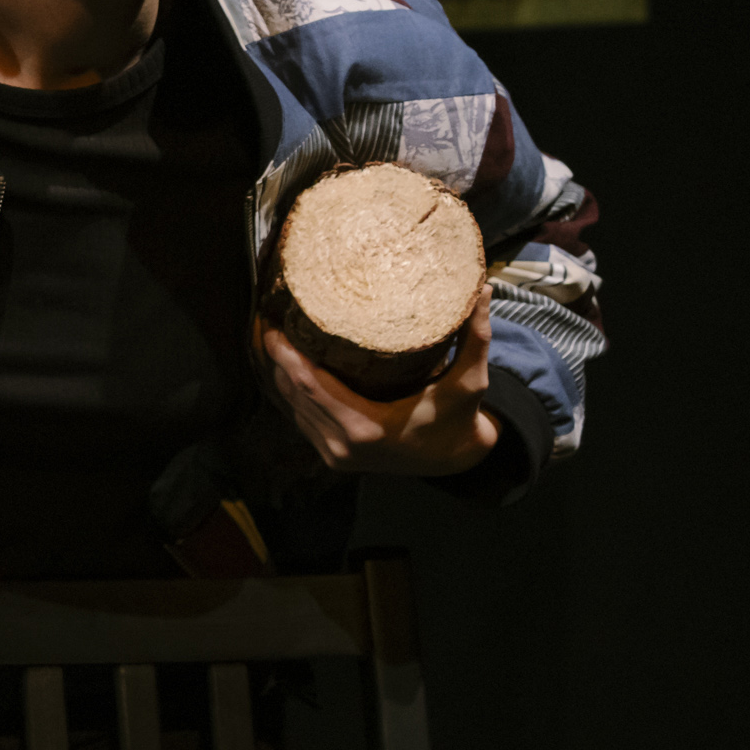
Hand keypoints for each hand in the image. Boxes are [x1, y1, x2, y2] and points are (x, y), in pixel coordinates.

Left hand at [259, 298, 498, 477]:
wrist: (457, 460)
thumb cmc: (460, 418)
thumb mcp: (471, 381)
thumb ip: (476, 338)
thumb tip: (484, 288)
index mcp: (367, 429)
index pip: (310, 385)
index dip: (286, 355)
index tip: (273, 325)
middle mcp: (342, 446)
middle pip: (293, 393)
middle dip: (276, 358)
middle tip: (266, 320)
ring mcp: (333, 455)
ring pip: (291, 407)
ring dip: (279, 373)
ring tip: (271, 336)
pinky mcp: (331, 456)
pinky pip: (300, 419)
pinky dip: (290, 392)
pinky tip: (284, 365)